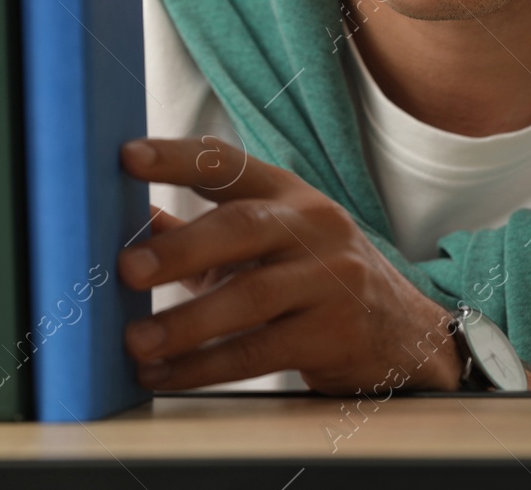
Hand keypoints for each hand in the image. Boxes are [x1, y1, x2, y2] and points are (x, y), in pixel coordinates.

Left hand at [117, 136, 464, 394]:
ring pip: (252, 296)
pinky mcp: (336, 333)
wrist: (405, 332)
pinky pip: (261, 352)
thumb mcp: (267, 244)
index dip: (176, 158)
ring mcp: (331, 278)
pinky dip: (205, 367)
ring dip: (186, 323)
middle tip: (127, 269)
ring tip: (136, 341)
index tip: (125, 157)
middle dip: (181, 248)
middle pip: (242, 227)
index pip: (228, 164)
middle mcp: (314, 226)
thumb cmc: (316, 281)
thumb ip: (201, 230)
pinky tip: (166, 374)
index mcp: (288, 195)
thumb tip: (128, 217)